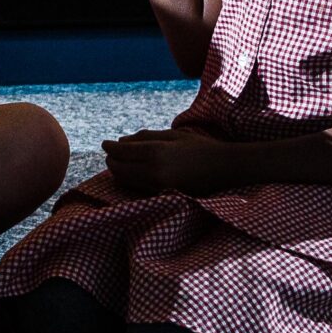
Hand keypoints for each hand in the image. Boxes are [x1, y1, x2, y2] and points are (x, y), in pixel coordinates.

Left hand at [101, 126, 240, 196]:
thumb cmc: (200, 146)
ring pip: (126, 181)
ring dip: (119, 172)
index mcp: (156, 152)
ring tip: (121, 162)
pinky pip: (138, 189)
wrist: (226, 169)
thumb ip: (145, 137)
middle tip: (111, 153)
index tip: (105, 144)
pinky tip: (134, 173)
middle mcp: (154, 172)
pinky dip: (131, 180)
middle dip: (112, 160)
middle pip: (119, 169)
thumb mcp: (172, 135)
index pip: (121, 152)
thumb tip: (120, 141)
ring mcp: (159, 187)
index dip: (109, 147)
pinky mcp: (164, 197)